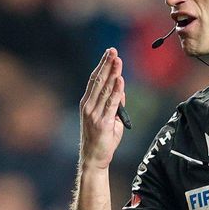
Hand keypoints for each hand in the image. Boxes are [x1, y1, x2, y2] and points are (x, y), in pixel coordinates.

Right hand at [78, 48, 126, 171]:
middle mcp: (88, 106)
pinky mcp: (102, 123)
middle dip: (106, 64)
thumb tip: (121, 89)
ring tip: (118, 60)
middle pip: (98, 80)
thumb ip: (115, 104)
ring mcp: (94, 114)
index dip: (102, 65)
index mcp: (87, 103)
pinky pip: (110, 104)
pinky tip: (120, 80)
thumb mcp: (109, 118)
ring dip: (112, 74)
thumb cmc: (102, 140)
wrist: (94, 159)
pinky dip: (116, 91)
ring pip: (104, 90)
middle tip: (113, 50)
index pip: (95, 80)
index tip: (109, 53)